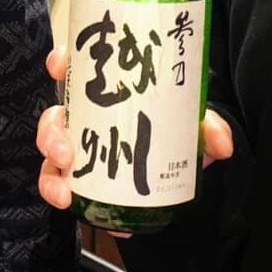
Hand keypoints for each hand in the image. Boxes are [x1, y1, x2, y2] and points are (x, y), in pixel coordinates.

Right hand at [35, 46, 235, 234]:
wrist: (181, 172)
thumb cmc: (177, 134)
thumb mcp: (194, 127)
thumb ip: (209, 129)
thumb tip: (222, 144)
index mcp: (107, 92)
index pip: (76, 68)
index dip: (62, 62)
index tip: (59, 67)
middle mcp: (86, 119)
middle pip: (54, 119)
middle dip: (51, 134)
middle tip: (65, 153)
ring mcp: (81, 150)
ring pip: (50, 158)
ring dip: (51, 175)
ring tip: (65, 192)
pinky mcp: (82, 181)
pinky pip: (63, 188)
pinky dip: (66, 199)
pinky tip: (77, 210)